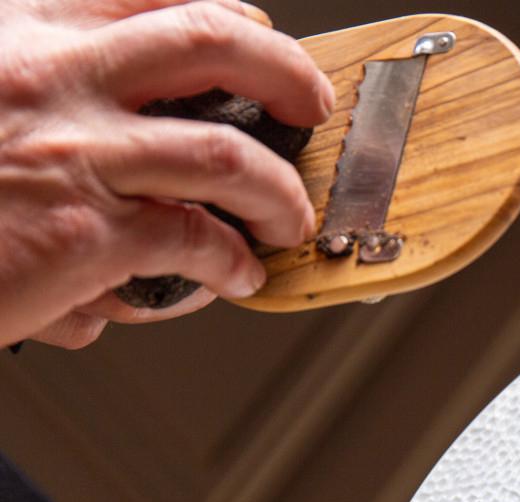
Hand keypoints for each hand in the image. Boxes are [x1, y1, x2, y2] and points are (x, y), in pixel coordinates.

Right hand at [0, 0, 333, 347]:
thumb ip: (39, 102)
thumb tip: (101, 147)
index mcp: (23, 37)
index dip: (222, 11)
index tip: (255, 32)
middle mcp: (57, 80)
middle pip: (211, 40)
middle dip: (285, 68)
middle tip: (310, 103)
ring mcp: (77, 155)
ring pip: (228, 154)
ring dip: (280, 191)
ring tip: (290, 215)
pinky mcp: (86, 235)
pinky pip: (197, 242)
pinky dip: (232, 263)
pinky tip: (236, 277)